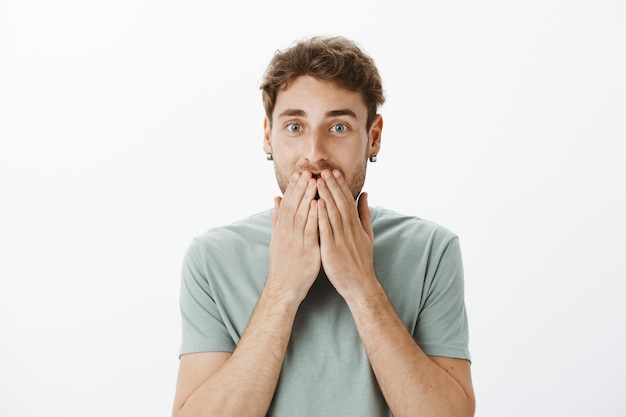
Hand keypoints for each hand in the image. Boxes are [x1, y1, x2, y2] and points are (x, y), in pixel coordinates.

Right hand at [266, 171, 320, 303]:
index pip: (288, 204)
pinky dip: (315, 217)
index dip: (293, 189)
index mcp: (281, 230)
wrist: (284, 288)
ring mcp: (296, 243)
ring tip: (314, 182)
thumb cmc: (283, 263)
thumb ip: (278, 219)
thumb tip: (277, 199)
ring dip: (308, 198)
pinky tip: (319, 205)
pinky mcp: (307, 252)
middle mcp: (287, 234)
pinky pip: (311, 232)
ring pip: (302, 216)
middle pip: (294, 207)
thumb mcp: (277, 239)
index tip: (299, 174)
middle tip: (307, 172)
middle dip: (301, 189)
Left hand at [316, 169, 376, 298]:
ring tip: (318, 181)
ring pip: (333, 213)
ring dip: (326, 196)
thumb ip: (364, 213)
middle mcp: (349, 230)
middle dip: (332, 186)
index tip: (334, 172)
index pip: (347, 201)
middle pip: (340, 203)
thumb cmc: (361, 260)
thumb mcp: (367, 235)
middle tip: (324, 170)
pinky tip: (316, 204)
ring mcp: (341, 240)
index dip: (340, 186)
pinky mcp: (332, 250)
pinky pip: (326, 230)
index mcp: (356, 226)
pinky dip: (321, 216)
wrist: (360, 284)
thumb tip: (365, 194)